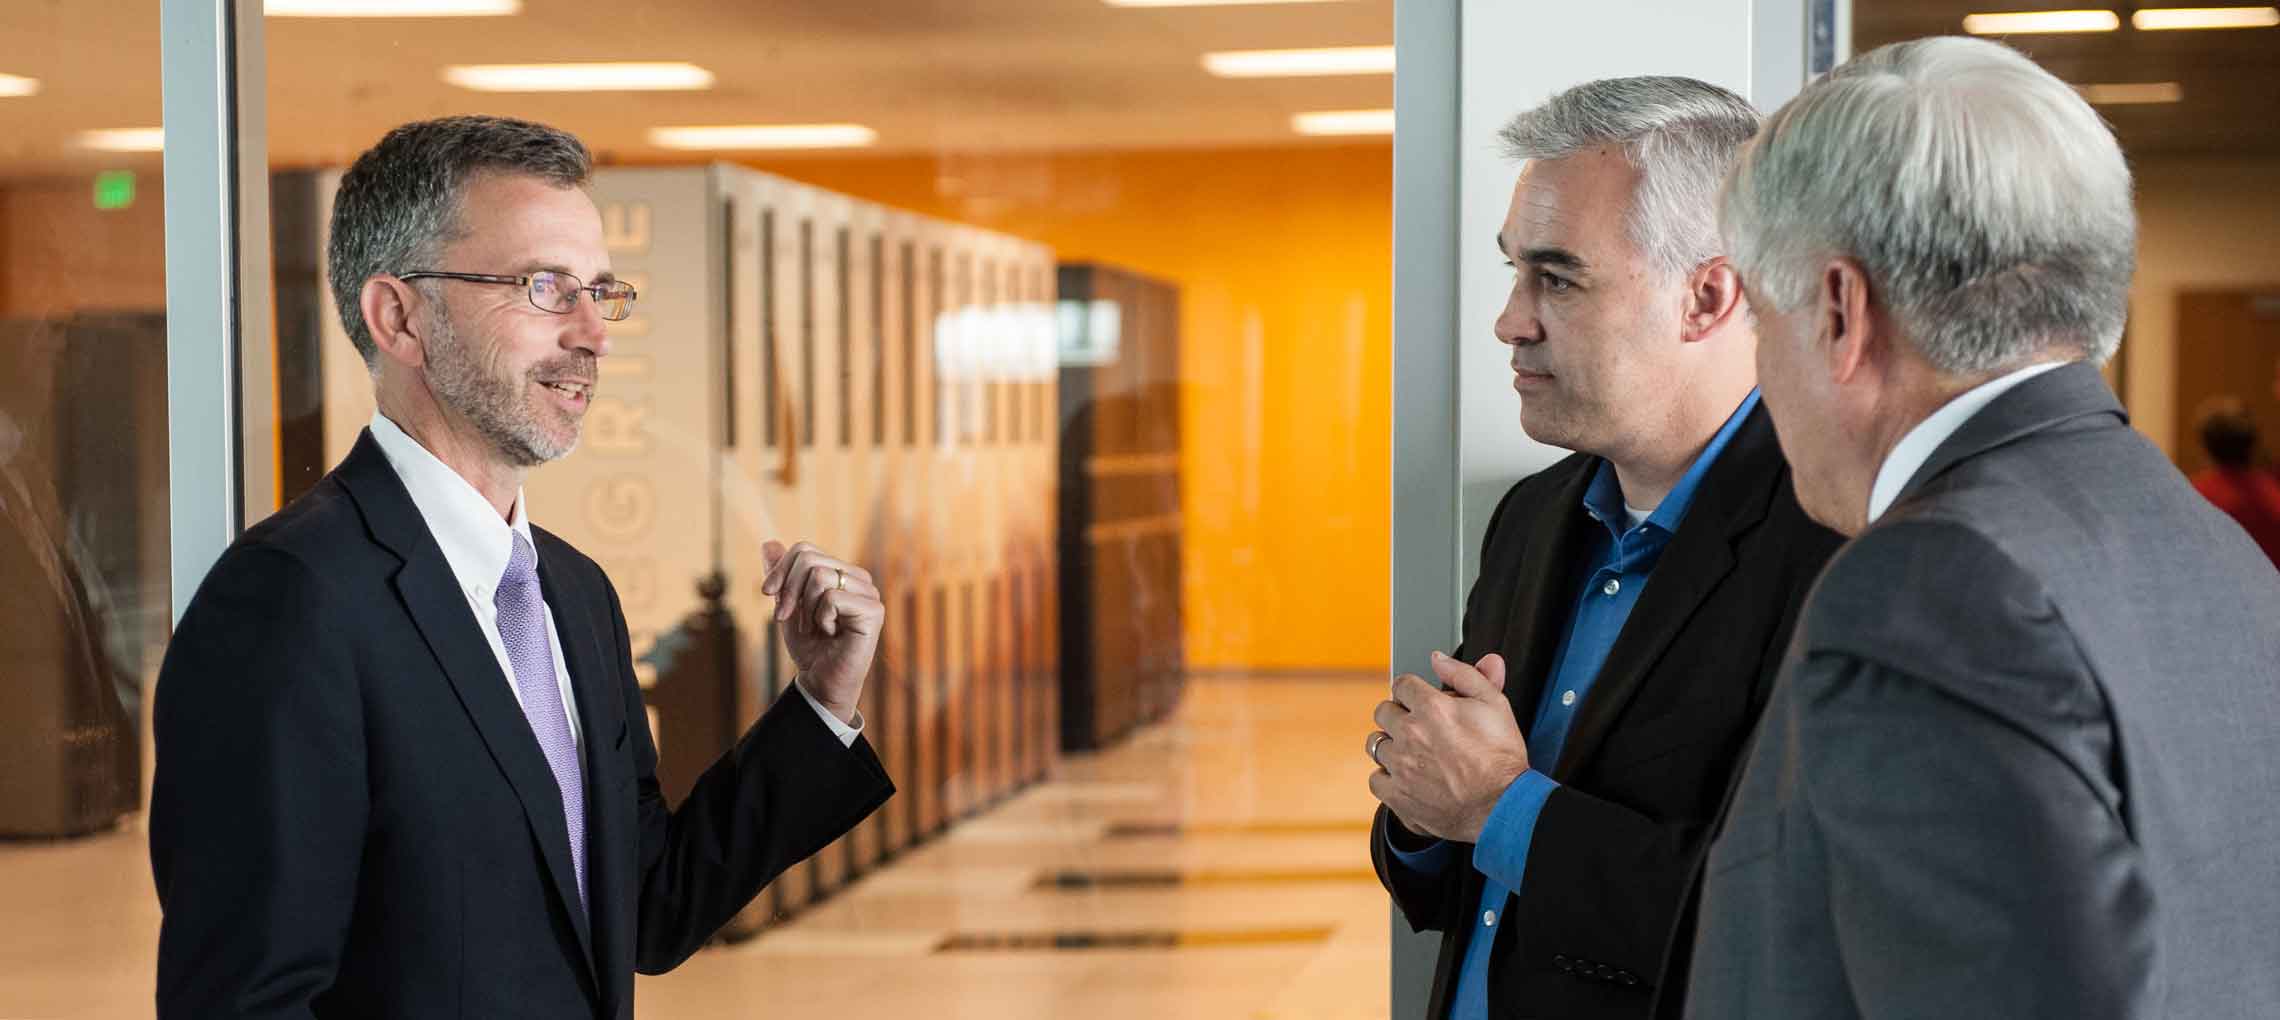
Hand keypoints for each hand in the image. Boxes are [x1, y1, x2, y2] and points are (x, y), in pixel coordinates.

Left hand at [760, 541, 884, 724]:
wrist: (820, 680)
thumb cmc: (808, 645)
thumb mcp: (788, 605)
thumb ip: (782, 575)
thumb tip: (769, 542)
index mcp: (840, 572)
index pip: (804, 549)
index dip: (780, 570)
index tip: (768, 595)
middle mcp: (858, 578)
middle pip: (809, 559)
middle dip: (789, 590)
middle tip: (787, 617)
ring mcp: (868, 593)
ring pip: (819, 576)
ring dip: (805, 608)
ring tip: (813, 627)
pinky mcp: (873, 611)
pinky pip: (832, 598)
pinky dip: (821, 618)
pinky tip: (831, 633)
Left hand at [1366, 651, 1529, 843]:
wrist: (1503, 806)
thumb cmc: (1501, 758)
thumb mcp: (1495, 705)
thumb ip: (1465, 675)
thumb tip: (1440, 658)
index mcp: (1432, 708)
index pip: (1402, 684)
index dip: (1412, 691)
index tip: (1419, 700)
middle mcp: (1410, 734)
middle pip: (1383, 711)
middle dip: (1399, 715)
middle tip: (1418, 727)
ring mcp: (1401, 766)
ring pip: (1376, 744)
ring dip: (1391, 745)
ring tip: (1412, 753)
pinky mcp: (1397, 795)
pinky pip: (1375, 778)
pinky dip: (1387, 778)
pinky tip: (1405, 777)